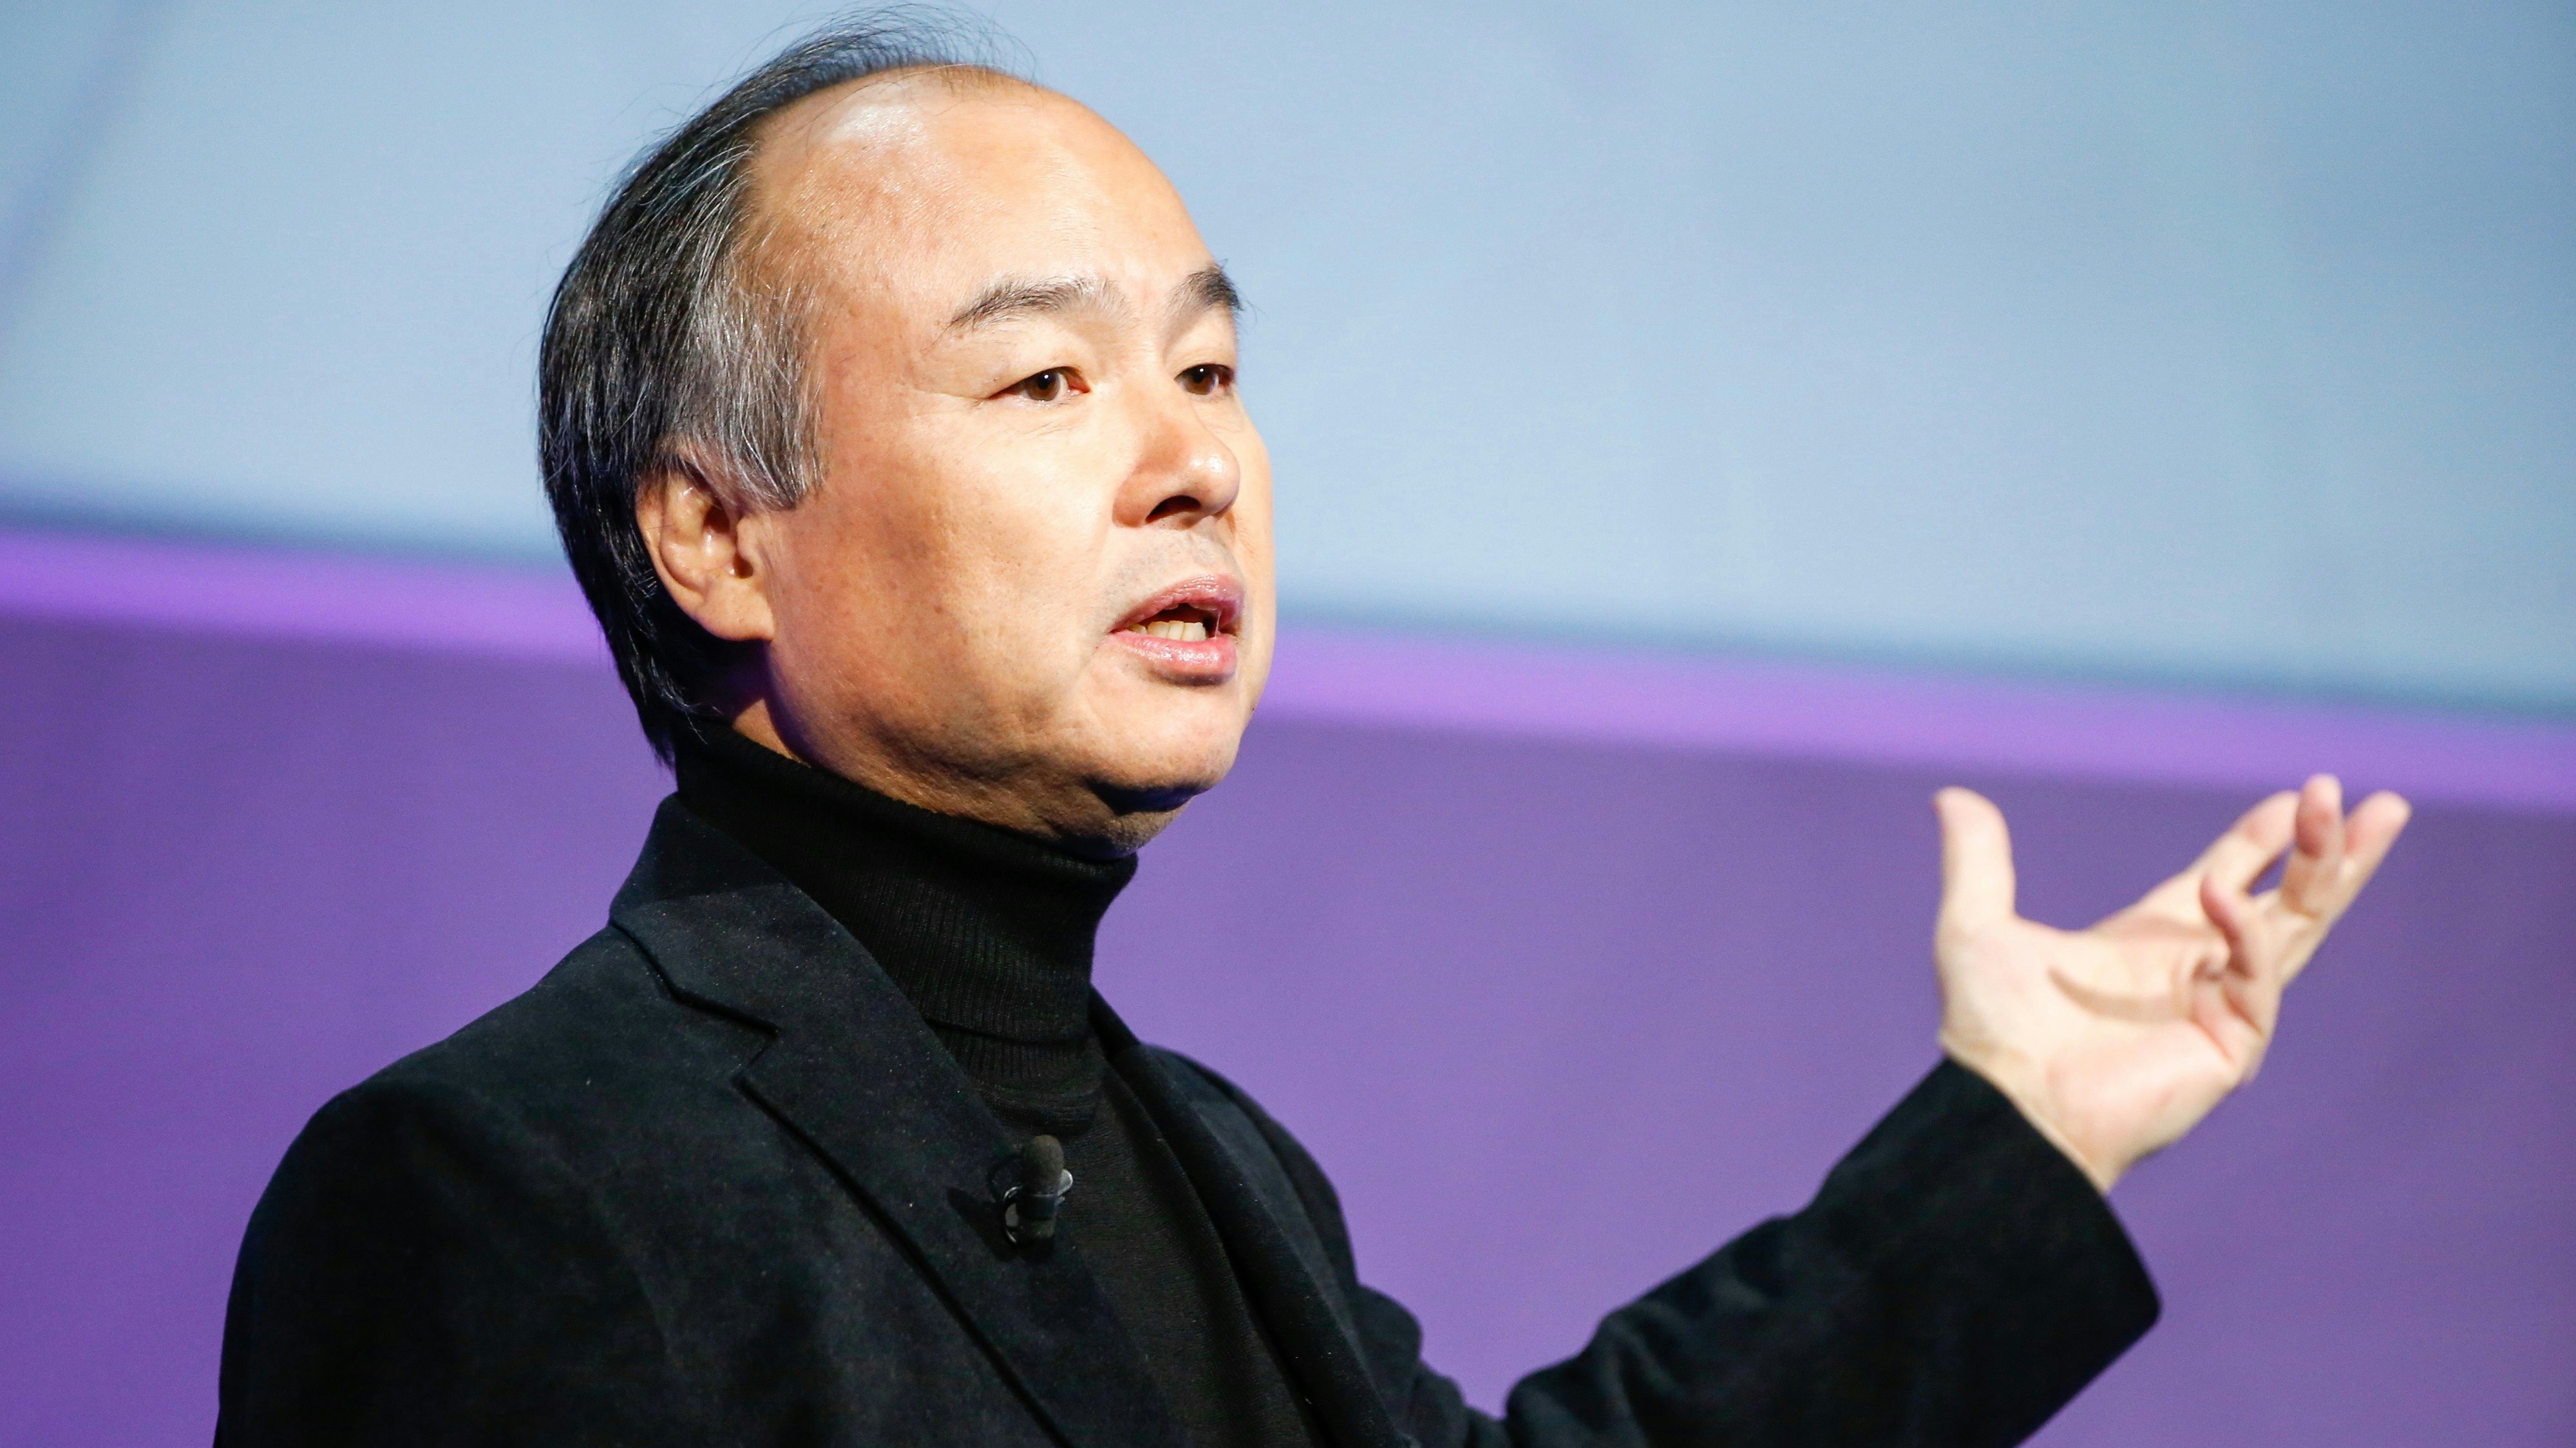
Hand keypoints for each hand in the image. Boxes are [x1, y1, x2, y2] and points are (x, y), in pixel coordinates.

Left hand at [1931, 776, 2408, 1190]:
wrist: (2004, 1104)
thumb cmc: (1992, 1031)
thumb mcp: (1977, 927)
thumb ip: (1977, 860)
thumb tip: (1951, 796)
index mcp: (2152, 941)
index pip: (2229, 878)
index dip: (2263, 840)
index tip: (2294, 797)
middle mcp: (2197, 970)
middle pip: (2288, 901)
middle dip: (2331, 852)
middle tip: (2380, 802)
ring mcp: (2221, 1008)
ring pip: (2297, 929)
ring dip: (2329, 872)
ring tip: (2364, 815)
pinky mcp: (2232, 1045)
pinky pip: (2255, 976)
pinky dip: (2245, 932)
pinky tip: (2222, 892)